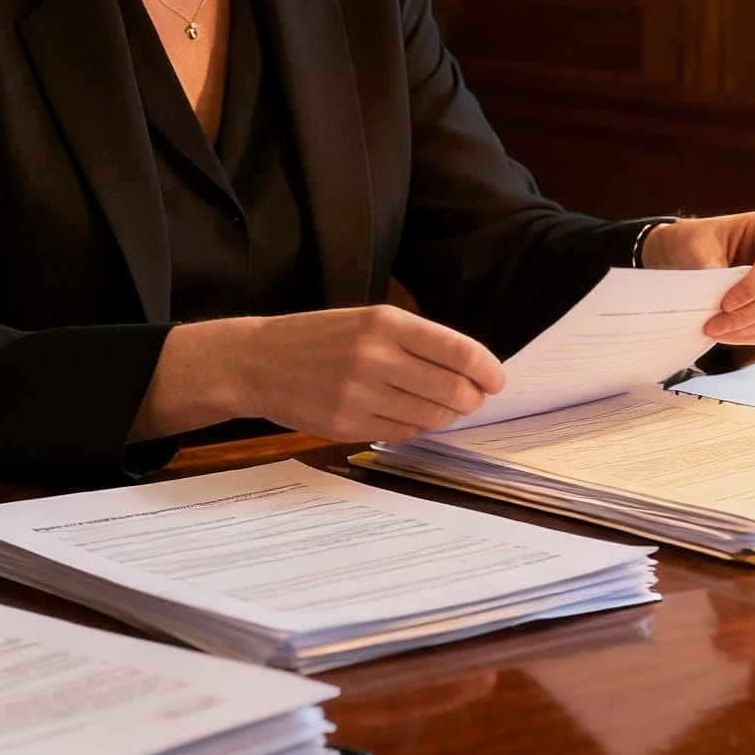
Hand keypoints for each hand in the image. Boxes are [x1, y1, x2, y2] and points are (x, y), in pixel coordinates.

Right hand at [134, 306, 504, 444]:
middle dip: (470, 399)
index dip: (486, 369)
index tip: (496, 379)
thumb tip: (469, 369)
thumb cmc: (319, 339)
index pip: (457, 350)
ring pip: (431, 417)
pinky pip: (402, 433)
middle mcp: (375, 356)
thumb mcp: (366, 321)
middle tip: (470, 399)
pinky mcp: (348, 424)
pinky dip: (411, 427)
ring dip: (442, 416)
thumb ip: (415, 342)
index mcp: (385, 322)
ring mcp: (361, 394)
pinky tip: (401, 414)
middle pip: (452, 390)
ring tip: (431, 405)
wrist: (258, 362)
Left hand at [640, 210, 754, 347]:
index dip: (753, 287)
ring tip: (716, 331)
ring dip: (749, 329)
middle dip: (748, 315)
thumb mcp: (698, 248)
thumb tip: (727, 307)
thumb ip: (715, 274)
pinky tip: (730, 335)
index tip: (724, 304)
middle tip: (713, 326)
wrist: (697, 254)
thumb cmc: (699, 243)